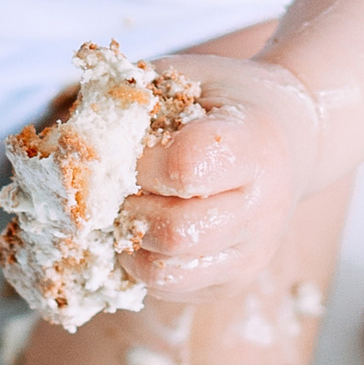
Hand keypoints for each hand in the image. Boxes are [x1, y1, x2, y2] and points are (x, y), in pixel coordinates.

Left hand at [122, 55, 324, 300]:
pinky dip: (143, 264)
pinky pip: (171, 289)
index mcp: (255, 143)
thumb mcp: (188, 75)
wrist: (292, 135)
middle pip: (174, 231)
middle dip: (129, 210)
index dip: (142, 162)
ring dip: (130, 245)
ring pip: (167, 271)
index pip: (185, 167)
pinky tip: (146, 231)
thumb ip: (133, 94)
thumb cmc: (227, 100)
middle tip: (120, 187)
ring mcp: (253, 251)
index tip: (135, 148)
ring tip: (129, 211)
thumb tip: (71, 134)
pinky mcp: (237, 280)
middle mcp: (264, 205)